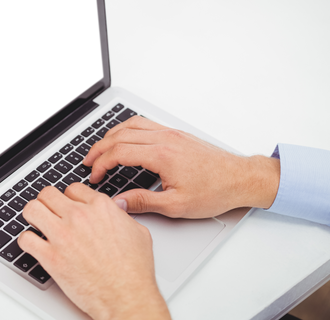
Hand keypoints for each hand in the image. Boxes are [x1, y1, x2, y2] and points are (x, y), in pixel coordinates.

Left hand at [17, 184, 170, 319]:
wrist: (126, 296)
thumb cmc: (133, 270)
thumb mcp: (138, 232)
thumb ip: (122, 216)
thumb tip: (116, 210)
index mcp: (100, 207)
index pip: (73, 189)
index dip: (70, 198)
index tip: (69, 206)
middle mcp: (79, 217)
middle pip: (48, 193)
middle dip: (47, 201)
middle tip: (49, 211)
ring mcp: (62, 235)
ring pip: (32, 209)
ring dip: (33, 215)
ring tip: (37, 223)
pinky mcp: (50, 257)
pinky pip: (25, 239)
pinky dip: (26, 241)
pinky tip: (34, 245)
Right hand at [83, 115, 279, 217]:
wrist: (240, 178)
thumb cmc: (215, 191)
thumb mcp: (176, 205)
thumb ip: (143, 202)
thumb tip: (119, 203)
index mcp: (162, 154)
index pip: (119, 153)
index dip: (102, 164)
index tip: (96, 177)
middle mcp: (164, 138)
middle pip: (120, 136)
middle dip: (99, 149)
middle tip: (89, 163)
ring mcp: (170, 133)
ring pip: (130, 125)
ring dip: (111, 136)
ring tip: (100, 149)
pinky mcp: (175, 133)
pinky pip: (144, 123)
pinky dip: (126, 129)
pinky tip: (123, 138)